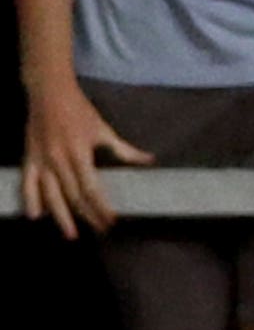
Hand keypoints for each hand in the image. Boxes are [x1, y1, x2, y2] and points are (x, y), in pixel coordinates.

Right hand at [21, 79, 149, 238]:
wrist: (49, 94)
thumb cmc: (80, 111)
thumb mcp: (103, 129)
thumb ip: (124, 149)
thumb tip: (149, 160)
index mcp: (80, 154)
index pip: (92, 188)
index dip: (101, 207)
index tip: (111, 221)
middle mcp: (59, 162)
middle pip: (74, 196)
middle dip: (87, 215)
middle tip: (99, 230)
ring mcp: (42, 162)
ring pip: (51, 196)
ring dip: (61, 217)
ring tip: (71, 234)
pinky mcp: (29, 160)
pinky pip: (28, 185)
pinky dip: (31, 201)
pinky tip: (36, 216)